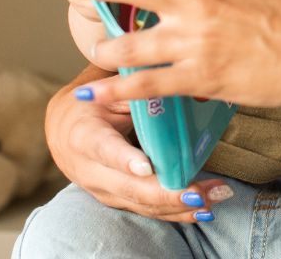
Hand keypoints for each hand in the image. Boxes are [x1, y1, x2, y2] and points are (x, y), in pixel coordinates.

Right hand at [44, 68, 234, 222]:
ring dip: (180, 205)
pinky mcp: (119, 201)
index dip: (124, 160)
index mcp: (84, 135)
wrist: (66, 130)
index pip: (103, 149)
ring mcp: (105, 191)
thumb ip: (132, 86)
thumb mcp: (104, 90)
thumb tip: (168, 69)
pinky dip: (178, 212)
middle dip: (166, 194)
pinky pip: (149, 211)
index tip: (145, 167)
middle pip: (129, 188)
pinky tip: (206, 210)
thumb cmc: (93, 103)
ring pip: (143, 204)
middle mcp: (91, 171)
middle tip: (200, 192)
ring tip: (215, 196)